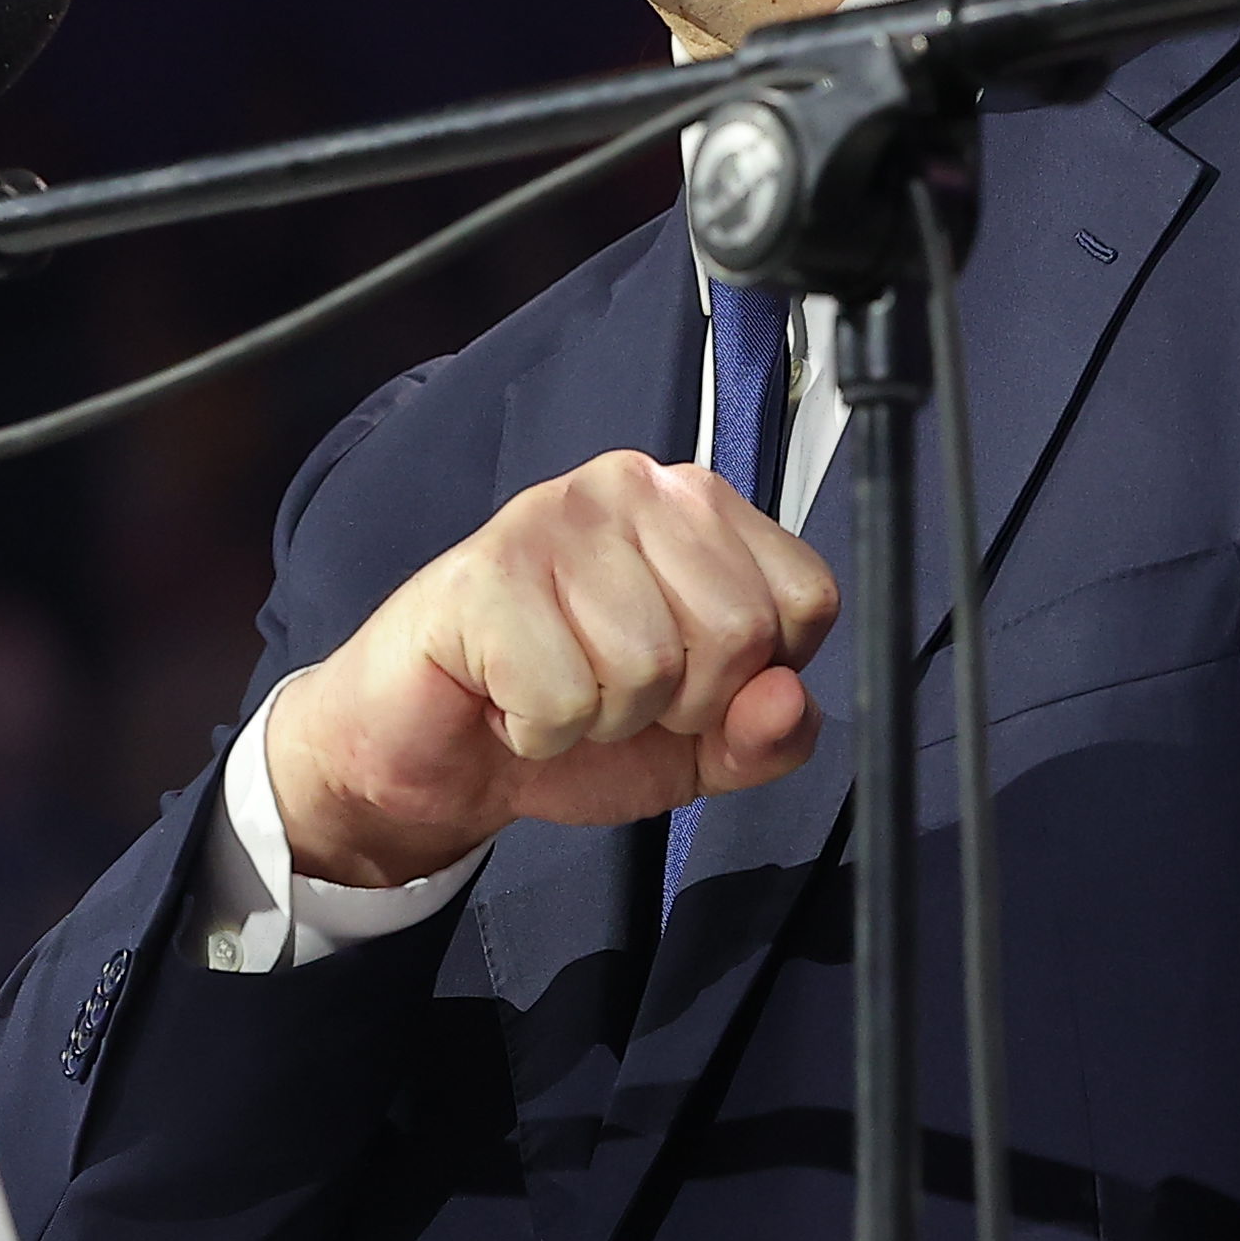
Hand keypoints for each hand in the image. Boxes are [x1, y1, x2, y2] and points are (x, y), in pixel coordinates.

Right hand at [265, 452, 836, 888]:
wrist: (432, 754)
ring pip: (648, 668)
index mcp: (700, 510)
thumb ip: (767, 734)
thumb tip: (787, 701)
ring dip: (597, 721)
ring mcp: (554, 517)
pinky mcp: (485, 572)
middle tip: (608, 693)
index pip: (807, 598)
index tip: (687, 684)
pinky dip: (536, 731)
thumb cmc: (565, 719)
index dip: (756, 678)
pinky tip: (505, 696)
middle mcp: (633, 486)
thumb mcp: (699, 747)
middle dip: (676, 705)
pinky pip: (563, 698)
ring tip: (552, 690)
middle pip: (737, 633)